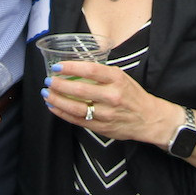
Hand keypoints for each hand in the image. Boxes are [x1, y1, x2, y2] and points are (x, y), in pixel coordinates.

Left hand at [41, 60, 175, 145]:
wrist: (148, 118)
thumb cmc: (132, 95)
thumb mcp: (122, 77)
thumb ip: (102, 74)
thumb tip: (75, 67)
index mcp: (117, 79)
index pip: (91, 70)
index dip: (71, 68)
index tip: (58, 66)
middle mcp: (112, 96)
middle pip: (80, 90)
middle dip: (60, 85)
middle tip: (48, 80)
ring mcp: (106, 113)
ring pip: (76, 107)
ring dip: (57, 100)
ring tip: (47, 93)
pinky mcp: (101, 127)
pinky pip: (77, 120)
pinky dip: (62, 113)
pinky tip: (53, 107)